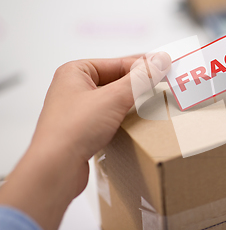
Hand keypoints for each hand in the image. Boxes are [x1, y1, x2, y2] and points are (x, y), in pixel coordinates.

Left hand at [0, 52, 170, 229]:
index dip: (144, 66)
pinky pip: (109, 116)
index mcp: (75, 72)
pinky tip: (136, 121)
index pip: (118, 63)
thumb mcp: (114, 98)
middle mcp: (73, 88)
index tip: (166, 68)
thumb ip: (140, 78)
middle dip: (139, 83)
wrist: (55, 169)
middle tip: (164, 84)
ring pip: (113, 98)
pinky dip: (124, 116)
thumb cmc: (73, 129)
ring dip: (132, 101)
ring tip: (154, 102)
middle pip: (116, 79)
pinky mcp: (82, 129)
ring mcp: (77, 110)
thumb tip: (160, 60)